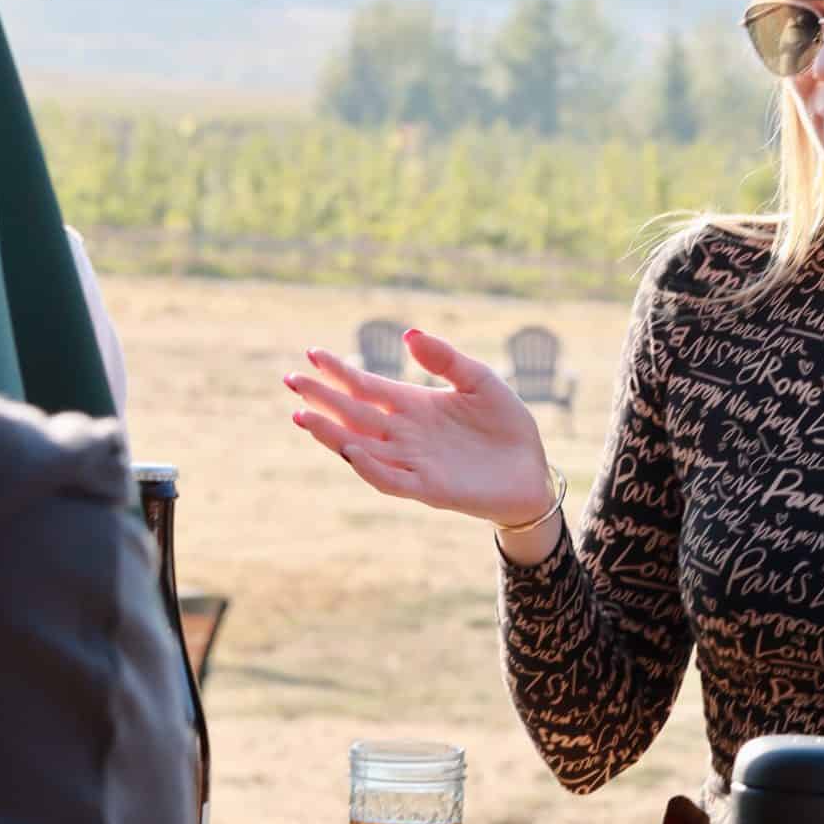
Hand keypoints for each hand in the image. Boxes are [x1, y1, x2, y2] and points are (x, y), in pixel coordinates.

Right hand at [286, 329, 552, 526]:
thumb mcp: (480, 381)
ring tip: (303, 416)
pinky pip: (392, 479)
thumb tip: (407, 335)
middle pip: (354, 414)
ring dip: (332, 434)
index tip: (311, 353)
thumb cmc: (505, 425)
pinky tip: (351, 448)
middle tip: (290, 380)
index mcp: (413, 406)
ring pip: (362, 447)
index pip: (366, 387)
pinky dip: (370, 466)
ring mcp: (413, 462)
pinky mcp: (429, 488)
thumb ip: (445, 359)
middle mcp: (405, 434)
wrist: (532, 471)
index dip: (338, 372)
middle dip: (322, 399)